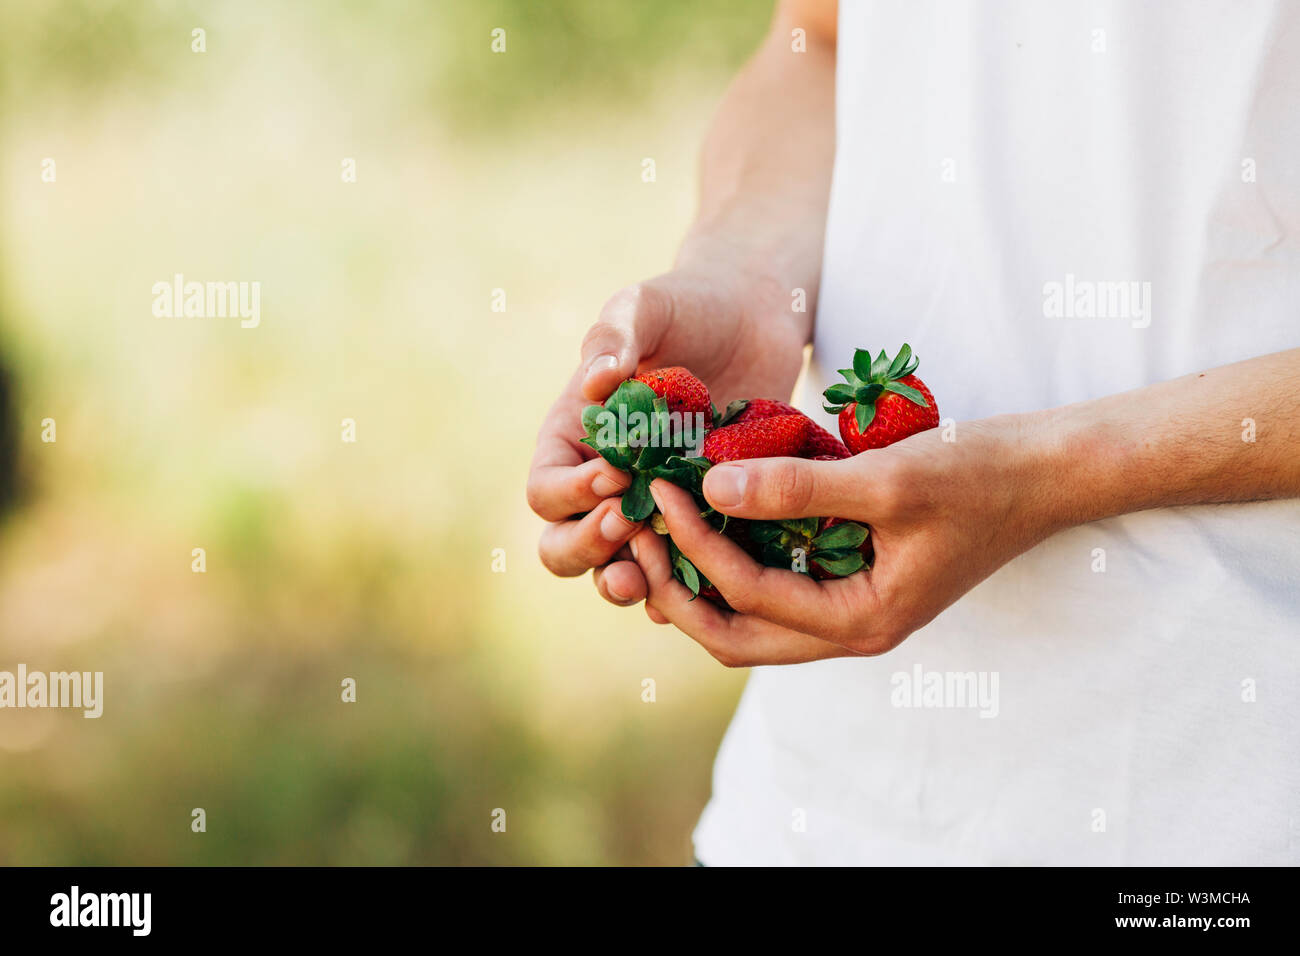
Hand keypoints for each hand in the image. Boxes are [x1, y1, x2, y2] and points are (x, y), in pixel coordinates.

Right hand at [526, 259, 807, 609]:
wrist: (752, 318)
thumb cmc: (686, 307)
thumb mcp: (645, 306)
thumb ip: (615, 334)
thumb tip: (596, 379)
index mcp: (572, 440)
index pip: (546, 491)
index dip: (570, 494)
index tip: (615, 474)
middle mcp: (600, 484)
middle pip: (563, 546)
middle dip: (586, 549)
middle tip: (627, 529)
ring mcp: (649, 508)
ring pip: (614, 570)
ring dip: (625, 582)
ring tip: (645, 580)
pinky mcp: (698, 520)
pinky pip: (677, 572)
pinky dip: (679, 588)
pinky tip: (699, 585)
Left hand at [635, 413, 1062, 664]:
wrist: (1048, 471)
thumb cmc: (980, 475)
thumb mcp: (887, 479)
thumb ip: (797, 489)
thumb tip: (710, 489)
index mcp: (859, 622)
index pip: (746, 593)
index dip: (694, 541)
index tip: (660, 485)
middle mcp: (849, 629)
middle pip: (734, 635)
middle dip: (679, 587)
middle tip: (640, 530)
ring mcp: (851, 607)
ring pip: (752, 615)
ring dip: (703, 576)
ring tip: (662, 524)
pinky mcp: (854, 577)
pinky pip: (779, 582)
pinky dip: (742, 554)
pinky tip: (718, 508)